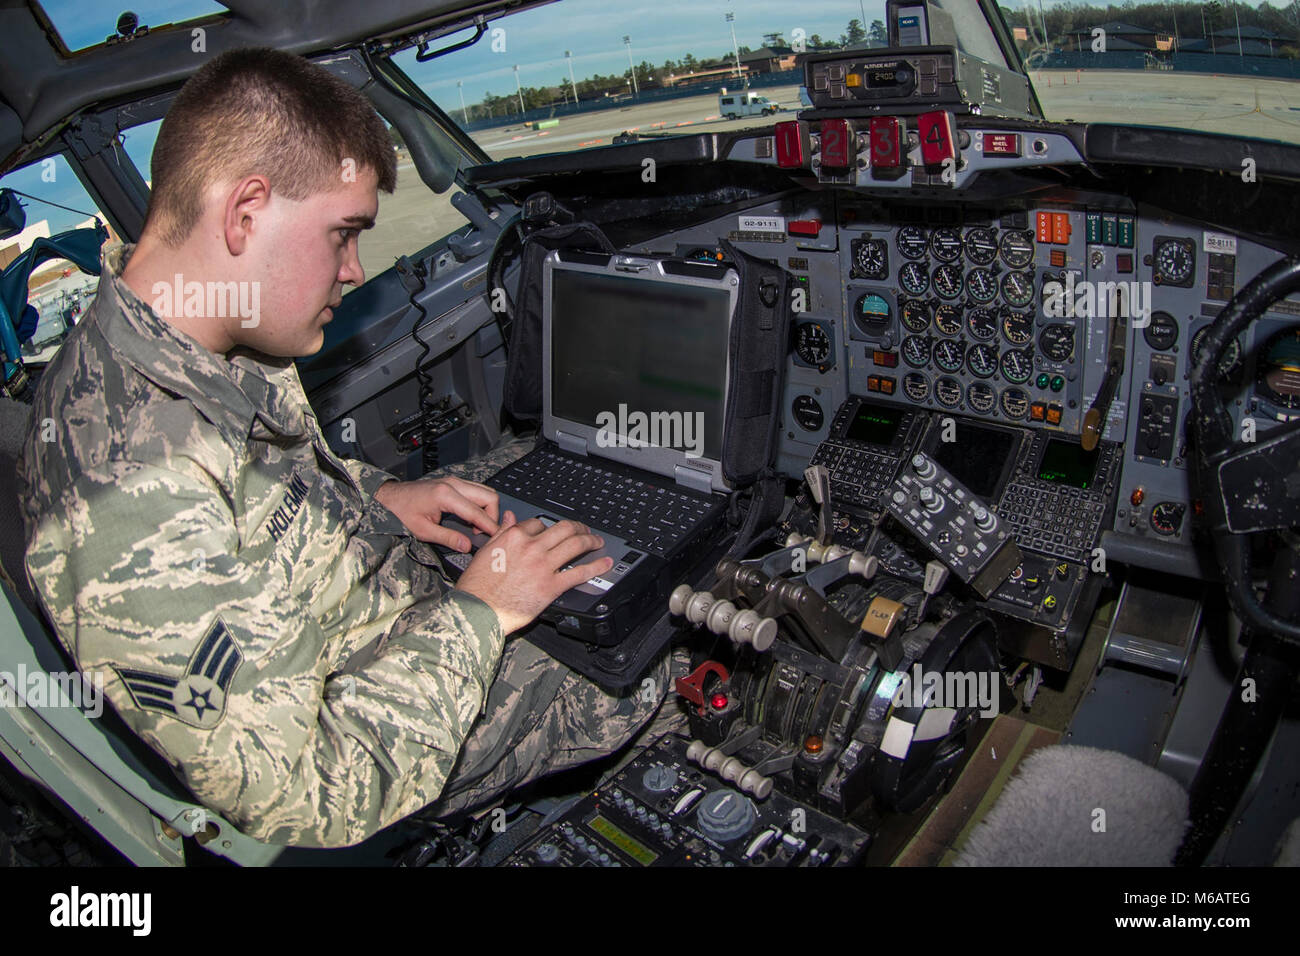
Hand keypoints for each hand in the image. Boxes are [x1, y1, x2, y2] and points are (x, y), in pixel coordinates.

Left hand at [372, 476, 498, 550]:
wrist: (389, 498)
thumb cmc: (401, 512)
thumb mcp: (423, 530)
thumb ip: (448, 538)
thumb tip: (466, 546)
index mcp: (445, 495)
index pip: (477, 512)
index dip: (489, 526)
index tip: (496, 537)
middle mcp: (453, 484)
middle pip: (488, 496)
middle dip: (492, 516)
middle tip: (486, 533)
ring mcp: (454, 481)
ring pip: (485, 491)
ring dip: (487, 509)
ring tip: (477, 527)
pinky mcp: (452, 482)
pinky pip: (476, 490)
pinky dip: (480, 503)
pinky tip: (471, 518)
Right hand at [455, 512, 612, 634]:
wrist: (478, 611)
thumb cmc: (477, 586)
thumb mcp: (485, 551)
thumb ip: (501, 532)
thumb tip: (510, 517)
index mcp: (514, 537)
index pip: (538, 522)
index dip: (548, 526)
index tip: (554, 531)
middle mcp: (531, 548)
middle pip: (564, 529)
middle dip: (578, 527)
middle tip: (585, 530)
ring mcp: (543, 566)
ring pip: (575, 545)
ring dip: (591, 540)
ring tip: (598, 541)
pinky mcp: (552, 586)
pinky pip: (579, 573)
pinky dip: (596, 566)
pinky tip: (604, 563)